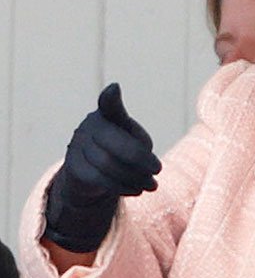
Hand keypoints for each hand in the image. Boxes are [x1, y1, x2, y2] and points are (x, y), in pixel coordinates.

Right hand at [43, 83, 161, 252]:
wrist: (94, 174)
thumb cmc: (123, 149)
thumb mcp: (135, 139)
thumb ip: (138, 142)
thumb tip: (142, 152)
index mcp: (108, 114)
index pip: (109, 104)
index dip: (111, 98)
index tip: (114, 88)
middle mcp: (90, 126)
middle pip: (117, 145)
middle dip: (141, 160)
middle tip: (158, 171)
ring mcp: (78, 145)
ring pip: (108, 165)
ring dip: (135, 178)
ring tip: (152, 185)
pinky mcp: (73, 167)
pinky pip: (98, 180)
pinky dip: (122, 187)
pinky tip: (136, 190)